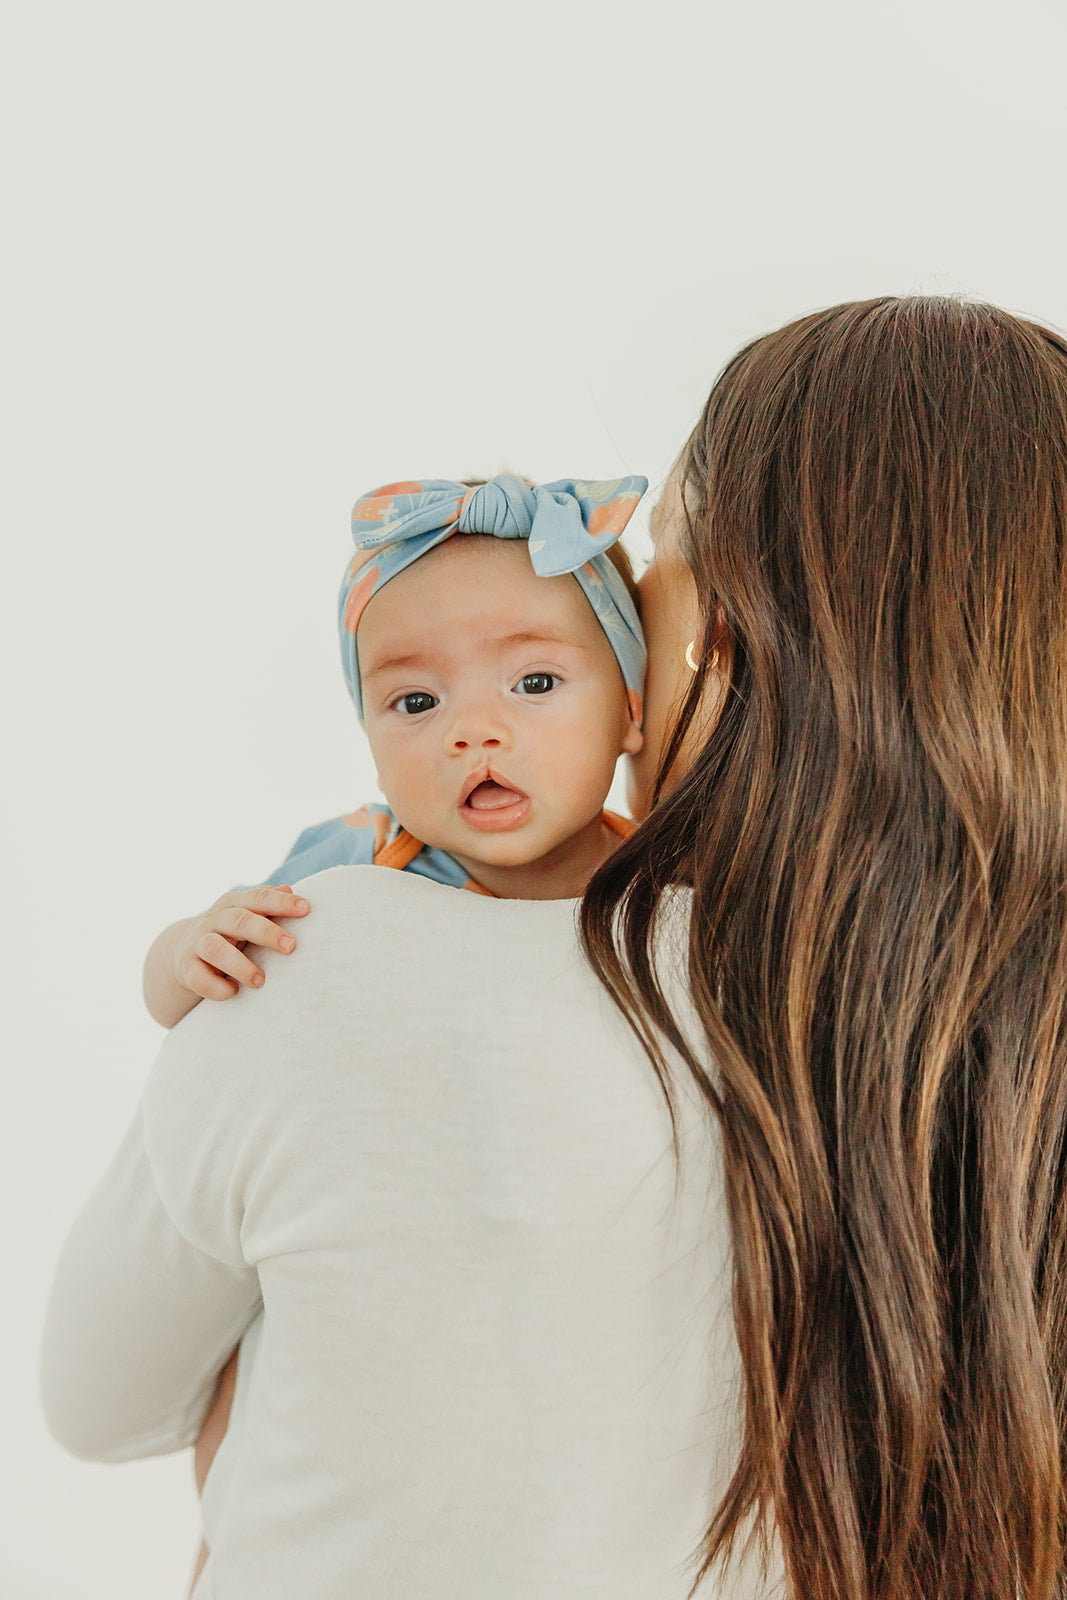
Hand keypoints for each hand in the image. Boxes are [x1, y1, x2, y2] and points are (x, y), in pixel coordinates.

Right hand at [171, 885, 309, 1001]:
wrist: (183, 952)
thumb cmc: (230, 933)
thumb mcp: (247, 914)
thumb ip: (268, 903)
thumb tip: (290, 890)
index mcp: (234, 904)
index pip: (258, 898)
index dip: (281, 902)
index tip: (306, 908)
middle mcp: (214, 920)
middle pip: (239, 920)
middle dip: (266, 932)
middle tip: (291, 946)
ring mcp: (198, 944)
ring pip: (215, 949)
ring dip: (239, 965)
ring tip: (260, 981)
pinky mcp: (187, 969)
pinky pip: (198, 978)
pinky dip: (216, 987)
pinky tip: (233, 992)